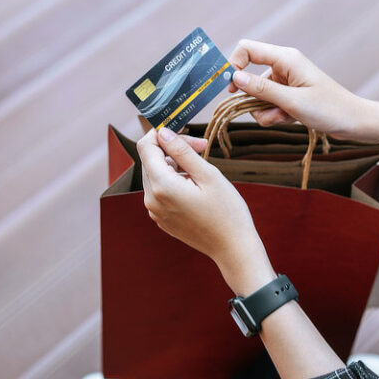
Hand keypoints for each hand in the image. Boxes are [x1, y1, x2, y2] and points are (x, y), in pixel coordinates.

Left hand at [136, 128, 275, 294]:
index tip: (183, 131)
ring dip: (174, 165)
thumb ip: (182, 151)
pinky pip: (161, 192)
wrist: (233, 247)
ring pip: (156, 175)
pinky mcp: (162, 219)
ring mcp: (155, 212)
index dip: (162, 134)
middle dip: (172, 148)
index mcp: (162, 186)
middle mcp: (152, 200)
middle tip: (201, 147)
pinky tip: (196, 186)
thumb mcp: (208, 175)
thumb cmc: (227, 211)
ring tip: (201, 169)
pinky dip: (174, 181)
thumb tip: (163, 132)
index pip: (145, 147)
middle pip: (151, 160)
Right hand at [227, 39, 365, 137]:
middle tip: (269, 111)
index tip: (231, 89)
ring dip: (266, 111)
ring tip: (285, 117)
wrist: (353, 122)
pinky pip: (269, 104)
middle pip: (249, 76)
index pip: (247, 49)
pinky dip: (275, 115)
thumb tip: (234, 77)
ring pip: (258, 95)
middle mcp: (284, 66)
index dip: (233, 65)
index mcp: (285, 58)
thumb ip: (262, 89)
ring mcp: (286, 81)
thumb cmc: (329, 109)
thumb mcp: (292, 101)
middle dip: (253, 99)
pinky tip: (290, 119)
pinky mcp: (289, 95)